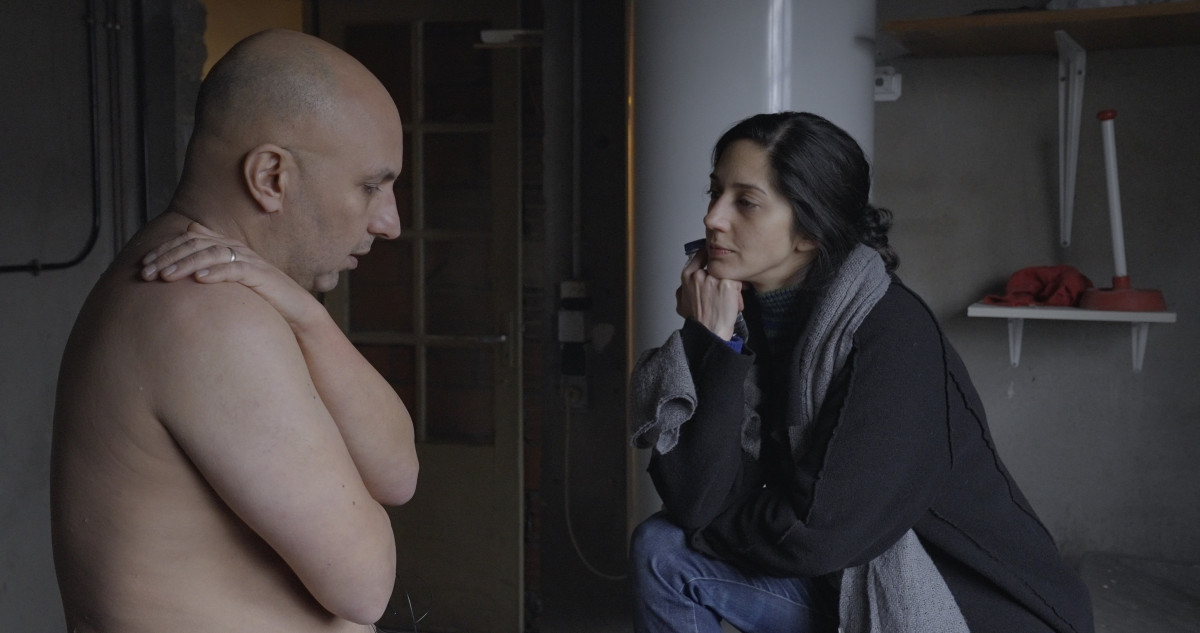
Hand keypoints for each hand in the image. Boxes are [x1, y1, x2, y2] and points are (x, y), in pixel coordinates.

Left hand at [140, 222, 325, 331]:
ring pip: (211, 254)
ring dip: (185, 265)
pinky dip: (216, 272)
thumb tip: (187, 238)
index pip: (189, 238)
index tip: (143, 265)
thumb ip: (209, 260)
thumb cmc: (259, 297)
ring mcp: (249, 261)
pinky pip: (235, 269)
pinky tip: (199, 280)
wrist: (294, 310)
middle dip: (168, 257)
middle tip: (147, 273)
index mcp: (227, 247)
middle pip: (196, 244)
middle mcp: (236, 249)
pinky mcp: (261, 275)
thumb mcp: (229, 278)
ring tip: (166, 278)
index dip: (165, 249)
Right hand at [675, 247, 741, 339]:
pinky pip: (739, 282)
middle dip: (723, 275)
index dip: (710, 257)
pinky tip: (734, 302)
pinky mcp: (729, 284)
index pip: (701, 255)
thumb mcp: (681, 303)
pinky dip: (739, 293)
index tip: (715, 259)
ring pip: (728, 274)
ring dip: (731, 285)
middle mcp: (700, 275)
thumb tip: (687, 284)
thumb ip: (683, 289)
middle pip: (718, 265)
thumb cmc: (698, 320)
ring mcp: (715, 278)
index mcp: (688, 276)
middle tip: (724, 288)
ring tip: (728, 300)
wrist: (709, 332)